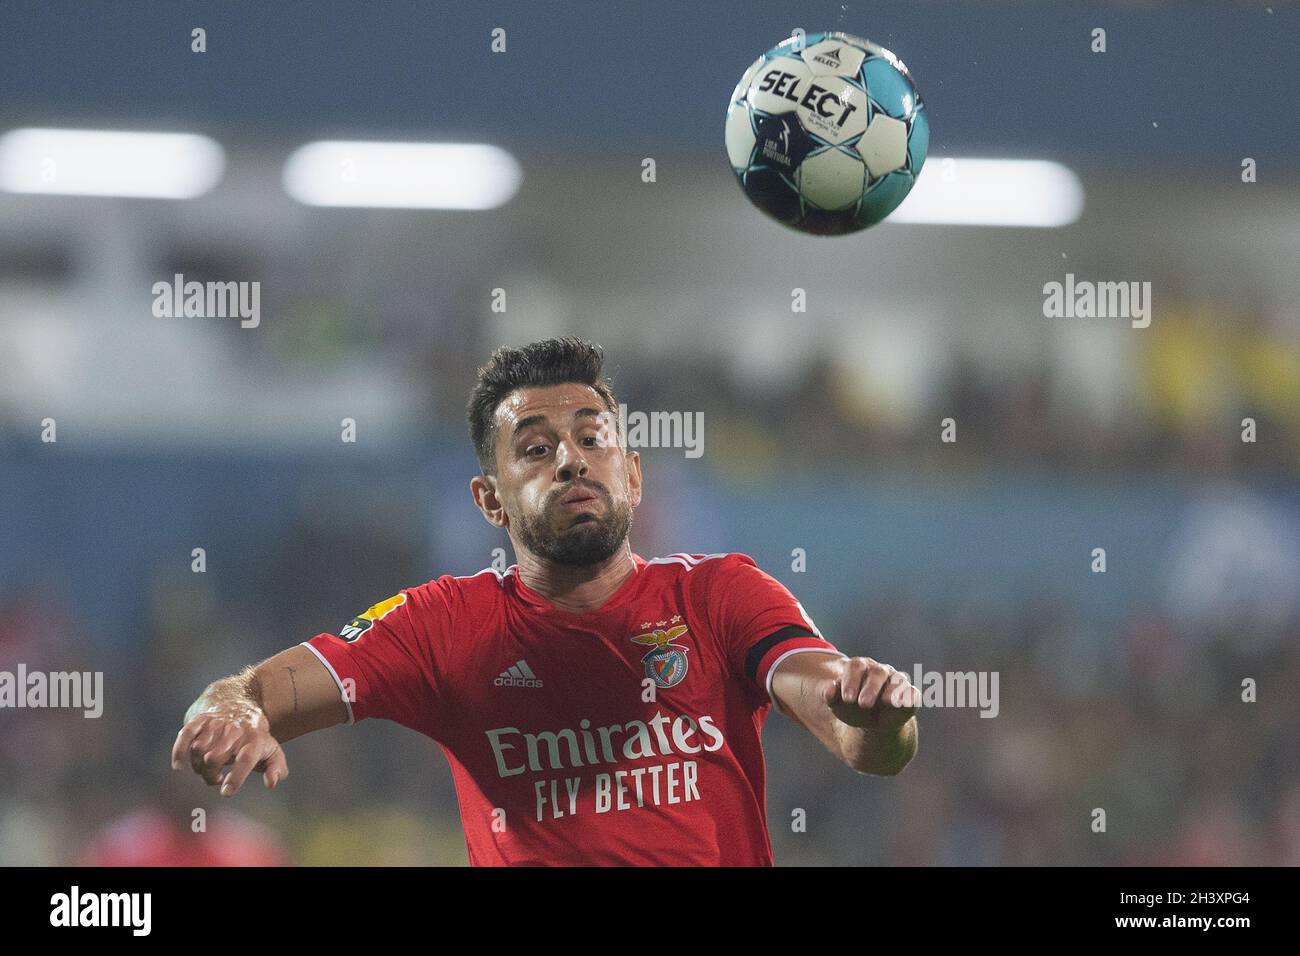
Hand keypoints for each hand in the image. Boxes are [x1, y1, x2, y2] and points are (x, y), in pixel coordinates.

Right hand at [171, 701, 287, 796]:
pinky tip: (178, 766)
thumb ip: (277, 769)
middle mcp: (235, 730)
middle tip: (216, 777)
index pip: (246, 758)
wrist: (240, 704)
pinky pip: (185, 734)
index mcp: (254, 740)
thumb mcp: (272, 751)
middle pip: (215, 758)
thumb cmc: (255, 739)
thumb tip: (271, 783)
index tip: (226, 792)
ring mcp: (216, 724)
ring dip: (198, 766)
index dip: (236, 776)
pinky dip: (179, 751)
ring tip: (207, 767)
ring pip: (199, 750)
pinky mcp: (200, 720)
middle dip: (211, 774)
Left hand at [822, 657, 918, 732]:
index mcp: (860, 668)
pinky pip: (912, 693)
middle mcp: (880, 671)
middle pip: (877, 672)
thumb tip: (829, 689)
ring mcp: (896, 681)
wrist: (872, 725)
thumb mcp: (838, 704)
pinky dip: (909, 697)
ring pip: (897, 680)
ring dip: (892, 691)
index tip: (847, 698)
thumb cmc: (853, 709)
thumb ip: (831, 696)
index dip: (851, 680)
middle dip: (871, 688)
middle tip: (863, 704)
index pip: (856, 666)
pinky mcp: (909, 695)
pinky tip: (903, 703)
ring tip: (886, 701)